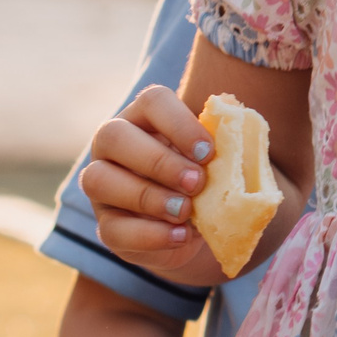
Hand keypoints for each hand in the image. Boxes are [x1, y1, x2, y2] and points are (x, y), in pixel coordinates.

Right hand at [80, 84, 223, 281]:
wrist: (196, 225)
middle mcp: (113, 145)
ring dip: (147, 197)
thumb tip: (238, 139)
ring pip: (98, 180)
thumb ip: (225, 146)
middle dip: (158, 161)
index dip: (178, 123)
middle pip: (114, 136)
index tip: (208, 151)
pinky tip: (180, 235)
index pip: (151, 101)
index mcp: (144, 117)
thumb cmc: (208, 176)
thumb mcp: (218, 159)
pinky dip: (150, 235)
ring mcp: (101, 185)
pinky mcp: (107, 226)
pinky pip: (113, 229)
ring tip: (185, 211)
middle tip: (196, 182)